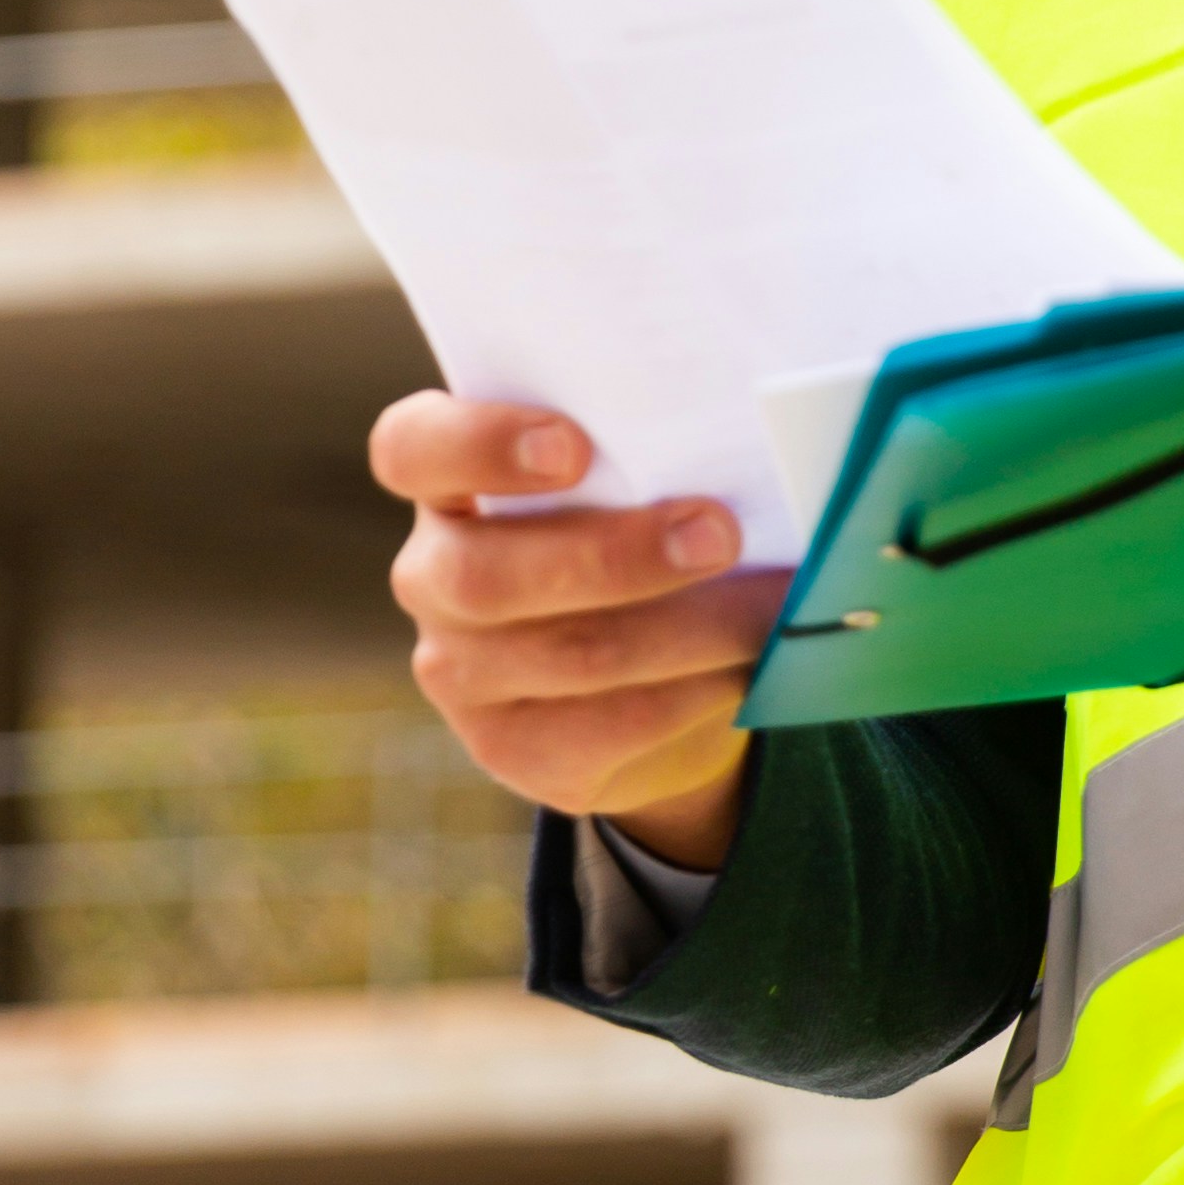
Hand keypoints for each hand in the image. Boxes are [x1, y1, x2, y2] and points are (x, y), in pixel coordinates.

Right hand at [370, 395, 787, 871]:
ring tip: (771, 603)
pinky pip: (608, 726)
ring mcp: (462, 674)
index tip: (574, 446)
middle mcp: (434, 577)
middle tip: (720, 533)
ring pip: (570, 655)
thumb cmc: (644, 518)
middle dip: (616, 556)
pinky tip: (748, 666)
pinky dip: (694, 691)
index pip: (412, 450)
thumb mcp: (635, 470)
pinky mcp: (515, 750)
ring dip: (688, 628)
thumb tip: (751, 434)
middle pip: (486, 575)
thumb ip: (652, 443)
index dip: (479, 445)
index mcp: (446, 483)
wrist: (655, 664)